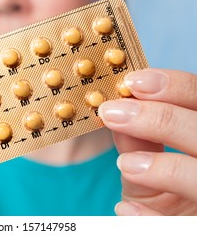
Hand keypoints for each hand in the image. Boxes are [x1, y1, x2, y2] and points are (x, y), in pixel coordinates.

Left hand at [99, 68, 196, 215]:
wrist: (167, 226)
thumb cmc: (162, 193)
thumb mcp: (148, 164)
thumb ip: (136, 140)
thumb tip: (114, 111)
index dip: (174, 87)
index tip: (132, 81)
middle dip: (161, 119)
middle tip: (113, 113)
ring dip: (164, 169)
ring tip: (124, 164)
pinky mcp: (193, 229)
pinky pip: (181, 228)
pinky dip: (151, 219)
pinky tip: (125, 209)